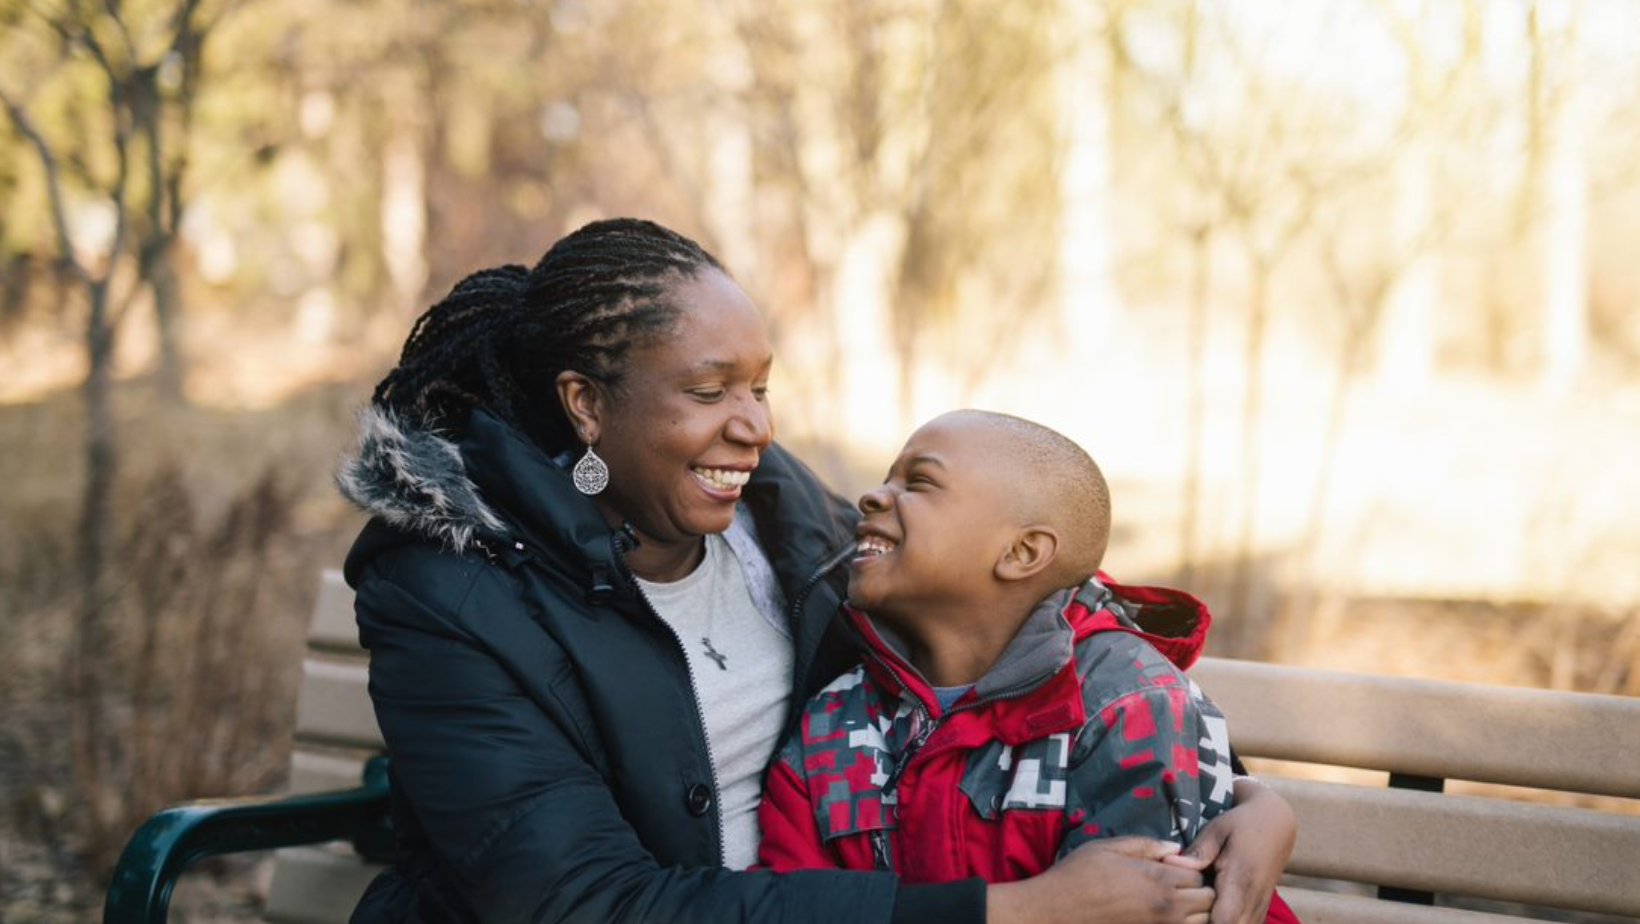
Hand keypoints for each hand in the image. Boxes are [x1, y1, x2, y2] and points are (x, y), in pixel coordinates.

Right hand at [988, 837, 1213, 923]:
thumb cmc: (1078, 875)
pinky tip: (1159, 915)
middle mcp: (1166, 906)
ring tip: (1173, 902)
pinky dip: (1179, 923)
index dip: (1190, 871)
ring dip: (1193, 912)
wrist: (1056, 911)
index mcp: (1157, 878)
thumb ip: (1146, 845)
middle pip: (1207, 901)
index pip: (1199, 876)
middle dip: (1199, 893)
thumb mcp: (1109, 847)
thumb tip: (1174, 848)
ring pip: (1199, 922)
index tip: (1174, 869)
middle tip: (1178, 887)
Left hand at [1179, 780, 1296, 923]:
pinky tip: (1212, 910)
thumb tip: (1169, 862)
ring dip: (1216, 922)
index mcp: (1241, 881)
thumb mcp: (1217, 830)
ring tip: (1198, 908)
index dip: (1202, 922)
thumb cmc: (1241, 825)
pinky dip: (1230, 922)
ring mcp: (1260, 908)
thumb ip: (1197, 851)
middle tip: (1188, 908)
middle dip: (1205, 923)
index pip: (1224, 921)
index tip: (1185, 910)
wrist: (1276, 824)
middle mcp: (1253, 900)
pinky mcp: (1261, 910)